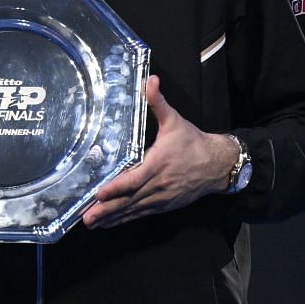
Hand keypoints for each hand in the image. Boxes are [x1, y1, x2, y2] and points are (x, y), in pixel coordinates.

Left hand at [81, 76, 234, 228]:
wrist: (218, 165)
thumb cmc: (193, 142)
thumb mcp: (175, 120)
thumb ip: (158, 102)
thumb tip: (150, 80)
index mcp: (158, 164)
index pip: (133, 179)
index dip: (115, 188)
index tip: (98, 193)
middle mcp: (158, 185)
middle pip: (129, 200)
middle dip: (107, 209)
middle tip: (86, 218)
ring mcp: (161, 198)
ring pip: (133, 210)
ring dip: (112, 218)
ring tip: (92, 224)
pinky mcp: (165, 205)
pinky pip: (142, 214)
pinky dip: (125, 219)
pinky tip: (110, 223)